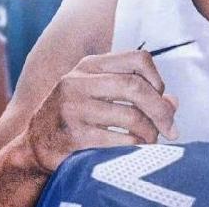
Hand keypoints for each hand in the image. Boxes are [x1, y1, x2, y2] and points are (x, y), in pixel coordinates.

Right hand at [24, 50, 177, 172]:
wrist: (35, 146)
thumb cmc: (76, 116)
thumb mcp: (101, 95)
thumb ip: (137, 94)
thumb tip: (173, 103)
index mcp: (90, 65)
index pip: (138, 58)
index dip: (157, 78)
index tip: (161, 97)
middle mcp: (78, 81)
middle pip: (135, 86)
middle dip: (160, 109)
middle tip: (171, 128)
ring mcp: (73, 108)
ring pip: (130, 116)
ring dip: (150, 132)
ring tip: (151, 141)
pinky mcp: (72, 136)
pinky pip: (118, 140)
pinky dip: (135, 147)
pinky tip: (136, 150)